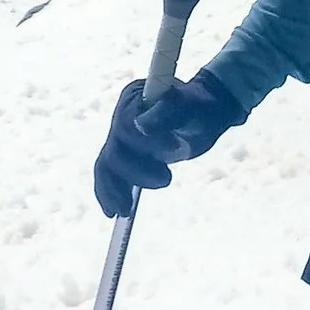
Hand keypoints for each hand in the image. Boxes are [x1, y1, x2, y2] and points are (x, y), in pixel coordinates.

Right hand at [92, 70, 244, 218]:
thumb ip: (168, 112)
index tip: (176, 149)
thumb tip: (142, 125)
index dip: (145, 143)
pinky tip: (112, 211)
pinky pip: (108, 175)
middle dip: (136, 172)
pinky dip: (108, 193)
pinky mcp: (124, 156)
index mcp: (133, 98)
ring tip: (126, 209)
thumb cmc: (198, 108)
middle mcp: (121, 117)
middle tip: (166, 179)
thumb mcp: (190, 107)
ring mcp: (120, 138)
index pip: (127, 125)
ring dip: (116, 189)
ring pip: (107, 166)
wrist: (202, 116)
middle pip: (115, 151)